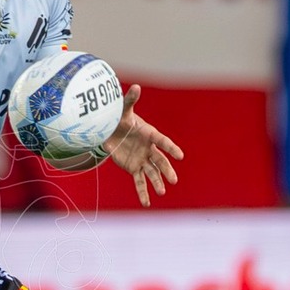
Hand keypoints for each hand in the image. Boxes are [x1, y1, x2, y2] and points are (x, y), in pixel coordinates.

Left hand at [101, 85, 183, 206]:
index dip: (171, 148)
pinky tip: (147, 203)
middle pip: (160, 161)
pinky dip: (143, 192)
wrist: (109, 131)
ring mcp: (142, 160)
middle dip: (166, 170)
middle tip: (174, 179)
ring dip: (157, 183)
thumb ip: (130, 100)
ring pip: (152, 173)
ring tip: (162, 193)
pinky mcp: (134, 168)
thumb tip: (136, 86)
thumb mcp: (123, 110)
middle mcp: (149, 149)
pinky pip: (139, 182)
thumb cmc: (119, 118)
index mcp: (149, 134)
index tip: (180, 156)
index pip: (162, 142)